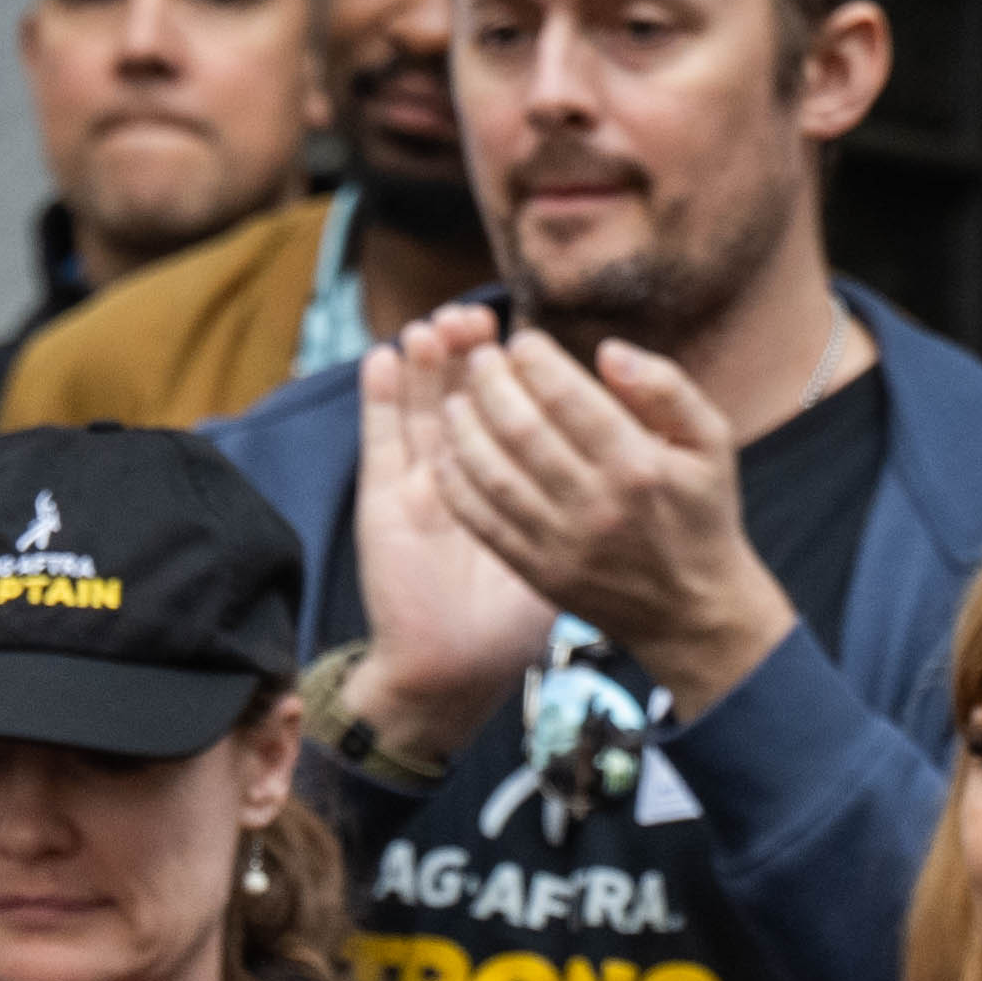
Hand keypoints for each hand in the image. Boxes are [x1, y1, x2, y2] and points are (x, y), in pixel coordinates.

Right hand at [341, 311, 559, 761]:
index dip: (516, 367)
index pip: (516, 407)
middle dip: (467, 353)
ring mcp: (417, 487)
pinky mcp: (383, 502)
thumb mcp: (572, 542)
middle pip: (463, 394)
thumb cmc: (524, 612)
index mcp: (515, 484)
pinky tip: (385, 360)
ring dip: (421, 362)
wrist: (464, 663)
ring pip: (418, 405)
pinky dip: (378, 397)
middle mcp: (461, 479)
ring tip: (436, 323)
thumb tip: (603, 428)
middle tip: (475, 317)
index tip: (524, 331)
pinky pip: (382, 440)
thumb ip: (587, 492)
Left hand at [424, 325, 800, 716]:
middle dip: (492, 386)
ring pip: (494, 475)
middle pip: (522, 431)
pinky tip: (448, 455)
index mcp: (638, 464)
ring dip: (465, 432)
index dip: (535, 363)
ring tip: (455, 400)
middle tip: (478, 359)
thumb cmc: (700, 513)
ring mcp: (561, 542)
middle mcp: (595, 504)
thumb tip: (608, 350)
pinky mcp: (536, 571)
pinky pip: (483, 522)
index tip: (519, 342)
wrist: (690, 610)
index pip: (569, 399)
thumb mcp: (710, 442)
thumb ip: (666, 388)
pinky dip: (458, 485)